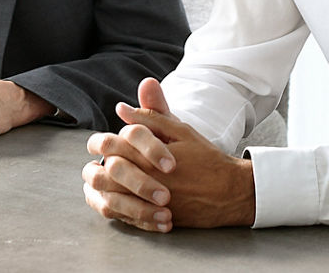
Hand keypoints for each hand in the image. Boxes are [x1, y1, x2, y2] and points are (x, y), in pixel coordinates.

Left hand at [83, 78, 255, 231]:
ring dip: (102, 190)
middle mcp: (146, 180)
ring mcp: (150, 203)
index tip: (103, 144)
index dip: (102, 143)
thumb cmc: (206, 159)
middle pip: (104, 174)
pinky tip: (117, 200)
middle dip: (97, 169)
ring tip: (104, 183)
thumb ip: (150, 117)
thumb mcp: (181, 131)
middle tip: (98, 165)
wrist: (231, 192)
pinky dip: (115, 209)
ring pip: (110, 198)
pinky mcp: (155, 220)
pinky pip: (124, 218)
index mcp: (149, 155)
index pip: (111, 146)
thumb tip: (122, 108)